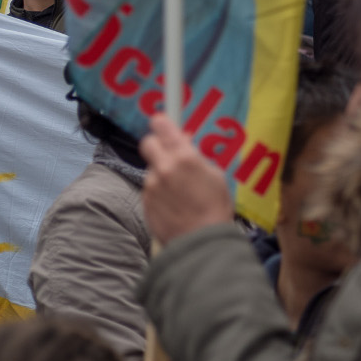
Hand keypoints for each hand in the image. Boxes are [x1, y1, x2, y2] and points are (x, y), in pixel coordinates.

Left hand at [141, 114, 234, 243]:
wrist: (200, 240)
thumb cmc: (215, 206)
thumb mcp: (215, 175)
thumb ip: (196, 158)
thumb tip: (185, 145)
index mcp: (184, 157)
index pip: (163, 128)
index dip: (161, 122)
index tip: (161, 120)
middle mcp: (163, 168)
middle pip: (147, 144)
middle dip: (156, 144)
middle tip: (168, 152)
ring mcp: (151, 187)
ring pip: (151, 169)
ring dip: (161, 173)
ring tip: (178, 190)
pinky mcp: (145, 203)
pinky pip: (150, 190)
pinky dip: (159, 192)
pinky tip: (173, 203)